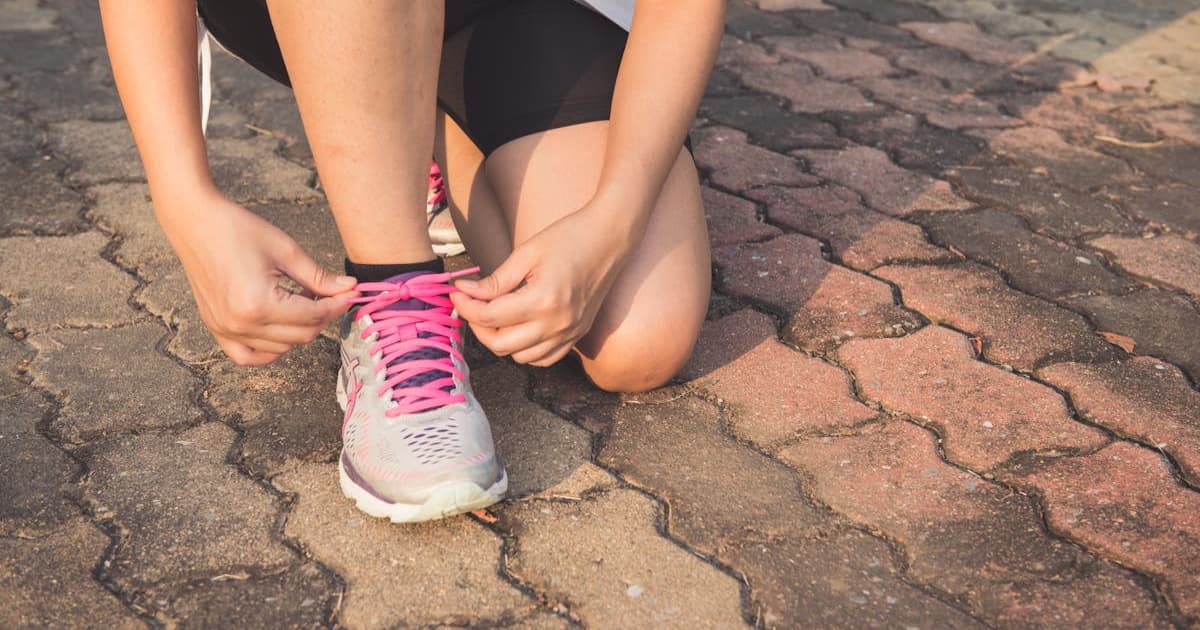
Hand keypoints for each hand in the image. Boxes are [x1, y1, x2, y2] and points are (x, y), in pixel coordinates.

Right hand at [158, 187, 356, 365]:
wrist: (195, 222)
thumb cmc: (238, 229)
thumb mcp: (286, 251)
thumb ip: (319, 277)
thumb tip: (349, 289)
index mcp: (259, 304)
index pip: (313, 317)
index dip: (337, 305)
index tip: (350, 293)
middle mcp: (241, 324)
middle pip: (301, 336)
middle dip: (322, 317)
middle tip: (330, 295)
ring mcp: (225, 330)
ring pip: (281, 347)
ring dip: (298, 329)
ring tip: (300, 300)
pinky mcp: (216, 328)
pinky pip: (247, 356)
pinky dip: (269, 350)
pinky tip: (280, 330)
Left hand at [450, 203, 633, 366]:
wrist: (610, 238)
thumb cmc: (568, 237)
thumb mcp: (526, 254)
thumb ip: (495, 281)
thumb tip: (465, 292)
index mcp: (543, 300)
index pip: (490, 317)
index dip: (466, 306)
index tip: (457, 293)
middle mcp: (558, 324)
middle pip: (501, 344)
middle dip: (478, 326)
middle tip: (471, 305)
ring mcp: (570, 333)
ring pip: (520, 357)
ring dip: (501, 340)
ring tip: (495, 315)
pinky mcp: (577, 335)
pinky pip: (543, 359)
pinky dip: (525, 350)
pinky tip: (518, 328)